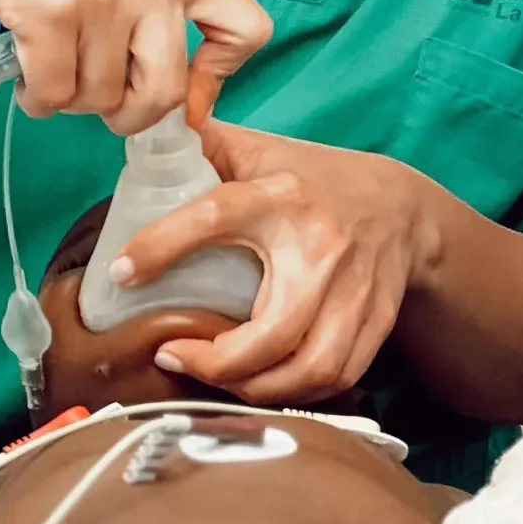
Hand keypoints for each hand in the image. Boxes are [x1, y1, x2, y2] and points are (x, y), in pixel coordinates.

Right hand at [0, 0, 269, 131]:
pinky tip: (25, 74)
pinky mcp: (48, 12)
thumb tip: (143, 68)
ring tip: (48, 68)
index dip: (216, 79)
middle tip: (98, 99)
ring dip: (70, 99)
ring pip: (100, 98)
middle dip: (129, 113)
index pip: (244, 31)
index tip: (185, 94)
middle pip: (167, 91)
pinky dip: (37, 97)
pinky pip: (52, 92)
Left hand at [109, 120, 443, 403]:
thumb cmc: (312, 179)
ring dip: (253, 388)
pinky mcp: (374, 324)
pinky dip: (292, 393)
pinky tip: (259, 384)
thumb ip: (202, 144)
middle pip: (274, 330)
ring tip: (213, 376)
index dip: (162, 246)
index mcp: (280, 195)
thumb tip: (145, 130)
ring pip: (309, 367)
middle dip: (216, 362)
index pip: (215, 215)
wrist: (401, 207)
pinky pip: (334, 378)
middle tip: (172, 355)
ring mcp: (354, 292)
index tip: (122, 272)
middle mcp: (321, 248)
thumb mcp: (259, 150)